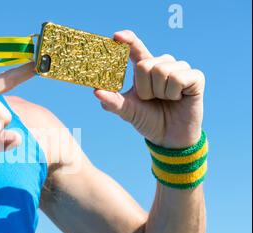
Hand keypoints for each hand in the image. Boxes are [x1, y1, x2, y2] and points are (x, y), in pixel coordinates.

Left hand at [94, 30, 204, 147]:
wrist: (169, 138)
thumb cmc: (148, 120)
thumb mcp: (127, 111)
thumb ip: (112, 101)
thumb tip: (96, 91)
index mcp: (144, 68)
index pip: (135, 48)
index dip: (127, 40)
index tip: (116, 36)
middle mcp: (162, 64)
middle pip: (144, 64)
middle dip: (143, 88)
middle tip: (151, 99)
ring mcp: (180, 68)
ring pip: (161, 71)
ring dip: (159, 93)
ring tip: (165, 100)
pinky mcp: (195, 77)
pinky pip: (177, 78)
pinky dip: (173, 93)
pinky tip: (178, 98)